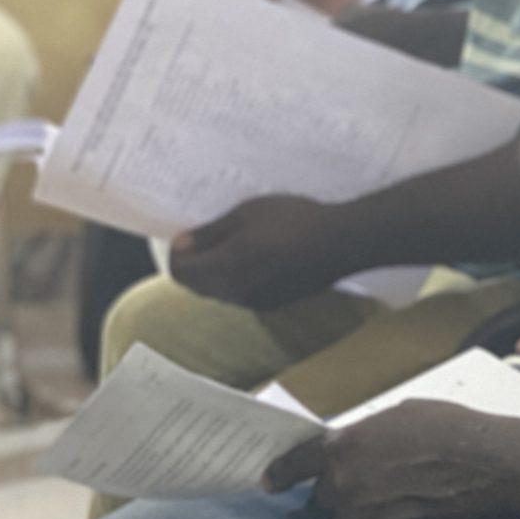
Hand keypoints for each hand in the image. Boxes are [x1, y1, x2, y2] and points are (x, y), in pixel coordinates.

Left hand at [169, 194, 360, 310]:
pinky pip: (241, 296)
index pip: (180, 272)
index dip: (177, 252)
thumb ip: (209, 233)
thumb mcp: (245, 214)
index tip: (189, 233)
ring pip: (219, 292)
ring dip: (215, 273)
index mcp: (225, 269)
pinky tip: (257, 259)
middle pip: (196, 286)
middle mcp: (236, 293)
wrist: (342, 242)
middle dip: (193, 264)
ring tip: (234, 246)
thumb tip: (181, 244)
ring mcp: (256, 302)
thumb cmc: (293, 220)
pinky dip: (236, 280)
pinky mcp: (274, 304)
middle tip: (208, 238)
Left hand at [266, 401, 519, 518]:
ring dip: (363, 515)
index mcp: (341, 446)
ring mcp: (362, 517)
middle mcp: (342, 484)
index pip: (295, 464)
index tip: (270, 483)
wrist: (489, 465)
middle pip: (324, 498)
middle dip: (341, 493)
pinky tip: (408, 517)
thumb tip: (358, 447)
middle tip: (372, 486)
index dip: (280, 474)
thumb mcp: (401, 416)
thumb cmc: (452, 429)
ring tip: (396, 503)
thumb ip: (367, 435)